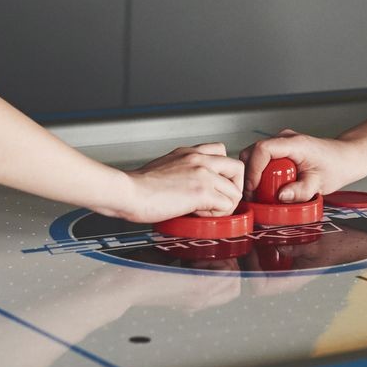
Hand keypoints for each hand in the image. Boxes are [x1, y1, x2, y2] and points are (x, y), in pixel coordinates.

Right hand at [109, 143, 243, 222]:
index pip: (222, 150)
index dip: (223, 171)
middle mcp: (199, 159)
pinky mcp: (202, 192)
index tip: (217, 185)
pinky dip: (217, 215)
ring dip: (225, 205)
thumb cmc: (138, 185)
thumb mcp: (164, 166)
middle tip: (221, 200)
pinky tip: (200, 215)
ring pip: (235, 190)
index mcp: (189, 152)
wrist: (128, 191)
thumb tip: (187, 187)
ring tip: (207, 211)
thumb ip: (181, 170)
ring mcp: (203, 174)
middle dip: (234, 187)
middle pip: (237, 168)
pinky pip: (226, 205)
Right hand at [242, 130, 366, 201]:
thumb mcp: (320, 183)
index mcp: (295, 144)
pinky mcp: (280, 150)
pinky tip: (270, 186)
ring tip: (265, 192)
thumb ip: (301, 191)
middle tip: (258, 194)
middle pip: (253, 152)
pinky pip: (262, 160)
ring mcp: (281, 143)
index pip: (263, 150)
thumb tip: (281, 196)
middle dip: (250, 175)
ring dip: (255, 175)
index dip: (254, 170)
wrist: (345, 158)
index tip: (254, 188)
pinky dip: (260, 174)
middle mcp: (285, 139)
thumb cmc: (336, 166)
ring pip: (255, 156)